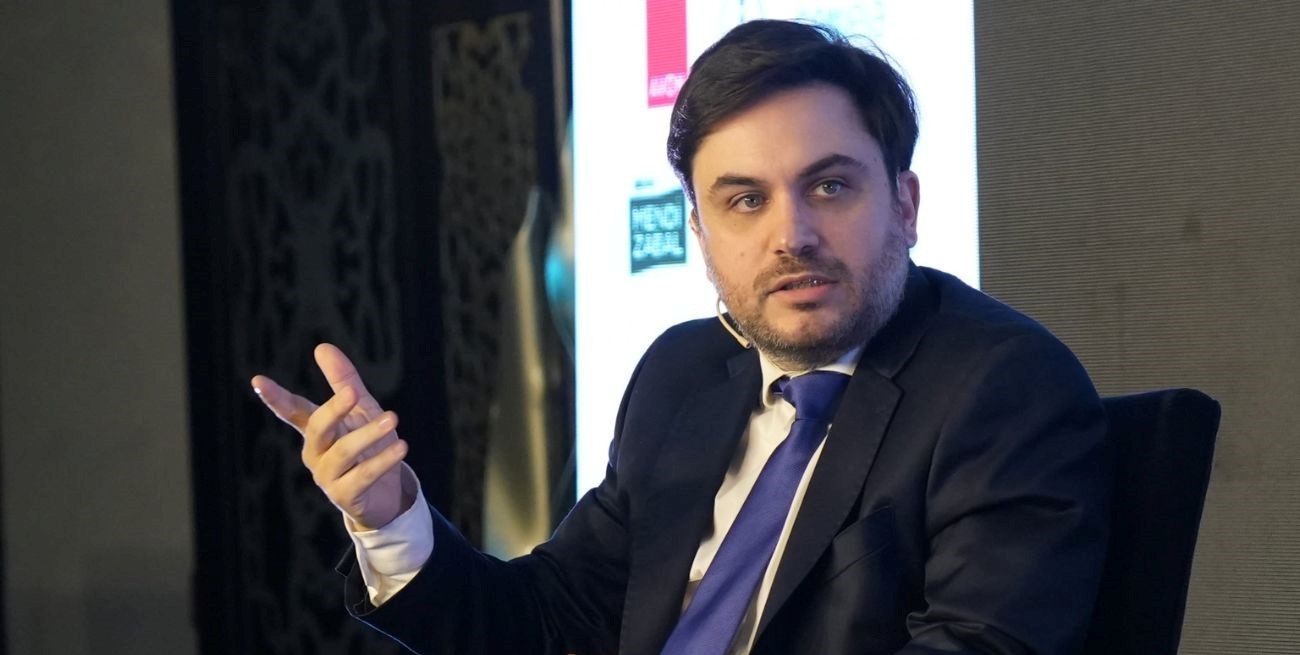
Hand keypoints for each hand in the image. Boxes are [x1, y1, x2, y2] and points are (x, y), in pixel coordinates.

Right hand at [252, 343, 409, 530]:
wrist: (387, 493)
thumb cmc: (369, 446)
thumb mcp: (361, 410)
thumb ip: (343, 381)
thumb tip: (321, 346)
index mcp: (316, 430)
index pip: (292, 410)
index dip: (275, 397)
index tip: (257, 380)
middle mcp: (316, 453)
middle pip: (318, 427)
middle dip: (334, 409)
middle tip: (353, 392)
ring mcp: (327, 477)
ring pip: (343, 452)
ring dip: (368, 434)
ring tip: (392, 419)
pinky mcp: (345, 496)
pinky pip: (362, 476)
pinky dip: (382, 461)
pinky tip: (400, 447)